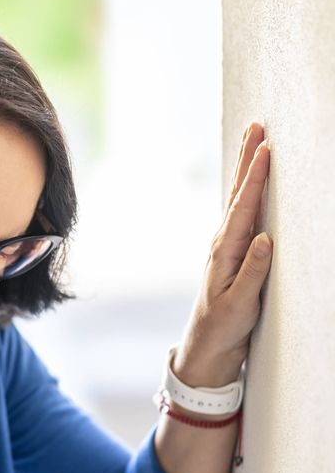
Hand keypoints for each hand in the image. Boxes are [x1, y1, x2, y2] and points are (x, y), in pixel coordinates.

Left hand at [177, 122, 273, 385]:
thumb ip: (253, 271)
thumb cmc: (224, 327)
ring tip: (255, 141)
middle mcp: (225, 243)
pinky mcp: (235, 253)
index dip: (256, 177)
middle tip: (257, 126)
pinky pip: (244, 214)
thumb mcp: (240, 303)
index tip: (266, 148)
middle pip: (238, 193)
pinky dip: (249, 192)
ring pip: (240, 200)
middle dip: (248, 159)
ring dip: (247, 170)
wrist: (207, 346)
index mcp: (226, 251)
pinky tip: (252, 181)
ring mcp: (228, 246)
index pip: (244, 207)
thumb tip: (266, 237)